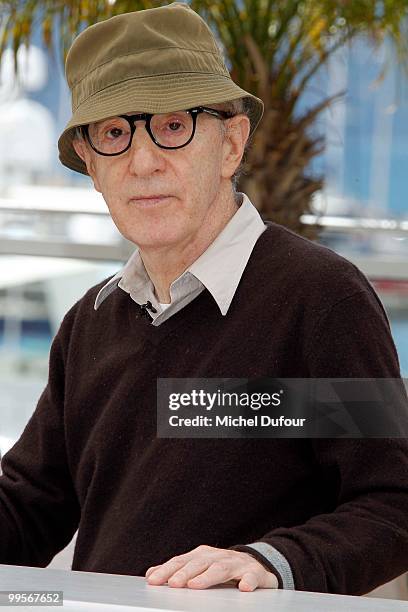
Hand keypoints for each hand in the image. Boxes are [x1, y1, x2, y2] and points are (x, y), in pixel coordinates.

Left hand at [145, 544, 278, 591]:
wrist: (256, 564)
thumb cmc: (223, 567)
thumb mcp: (199, 566)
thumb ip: (176, 570)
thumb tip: (151, 573)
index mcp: (203, 555)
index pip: (182, 561)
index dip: (167, 570)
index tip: (154, 580)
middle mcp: (218, 556)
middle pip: (199, 563)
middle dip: (185, 573)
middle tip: (173, 584)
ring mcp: (236, 563)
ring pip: (222, 568)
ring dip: (208, 576)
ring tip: (196, 585)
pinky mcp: (254, 572)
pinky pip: (252, 575)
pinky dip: (248, 580)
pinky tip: (243, 588)